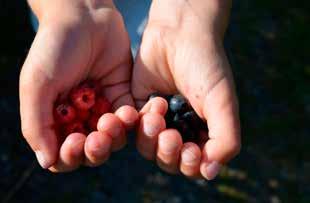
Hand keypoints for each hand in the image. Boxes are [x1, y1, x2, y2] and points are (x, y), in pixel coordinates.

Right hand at [20, 0, 137, 171]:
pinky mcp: (124, 96)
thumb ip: (36, 124)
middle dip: (97, 149)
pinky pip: (133, 118)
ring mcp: (104, 108)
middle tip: (98, 135)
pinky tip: (133, 112)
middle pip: (93, 151)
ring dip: (116, 134)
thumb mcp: (37, 84)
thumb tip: (47, 162)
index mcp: (56, 120)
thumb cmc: (55, 48)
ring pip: (116, 138)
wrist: (85, 17)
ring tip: (115, 116)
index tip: (74, 143)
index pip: (64, 154)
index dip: (70, 157)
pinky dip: (136, 121)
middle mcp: (81, 118)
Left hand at [132, 0, 239, 179]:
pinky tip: (155, 102)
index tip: (190, 151)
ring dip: (152, 138)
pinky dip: (141, 121)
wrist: (180, 34)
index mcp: (203, 132)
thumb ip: (225, 139)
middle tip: (171, 137)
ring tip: (160, 113)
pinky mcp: (138, 108)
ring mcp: (159, 120)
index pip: (194, 165)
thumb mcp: (222, 102)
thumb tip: (211, 171)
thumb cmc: (206, 66)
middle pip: (169, 161)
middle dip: (168, 153)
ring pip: (148, 149)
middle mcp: (180, 129)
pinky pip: (133, 128)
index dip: (190, 165)